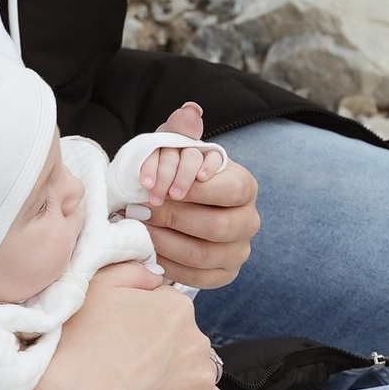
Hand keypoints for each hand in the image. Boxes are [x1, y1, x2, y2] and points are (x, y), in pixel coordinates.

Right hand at [0, 261, 233, 389]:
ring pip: (198, 374)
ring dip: (179, 381)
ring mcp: (201, 379)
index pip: (169, 310)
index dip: (144, 324)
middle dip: (163, 352)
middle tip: (127, 368)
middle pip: (185, 342)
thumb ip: (135, 270)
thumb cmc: (77, 343)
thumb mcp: (99, 285)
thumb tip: (157, 276)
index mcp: (177, 306)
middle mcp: (196, 339)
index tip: (122, 339)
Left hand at [144, 119, 256, 288]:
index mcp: (245, 187)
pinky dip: (167, 264)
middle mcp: (249, 221)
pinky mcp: (222, 276)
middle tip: (142, 209)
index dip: (199, 190)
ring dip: (165, 241)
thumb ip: (182, 133)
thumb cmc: (178, 179)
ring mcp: (238, 252)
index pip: (232, 189)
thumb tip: (189, 112)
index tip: (167, 187)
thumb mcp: (178, 153)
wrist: (179, 213)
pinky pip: (195, 277)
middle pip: (217, 226)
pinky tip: (146, 249)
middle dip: (174, 217)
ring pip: (203, 254)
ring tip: (138, 228)